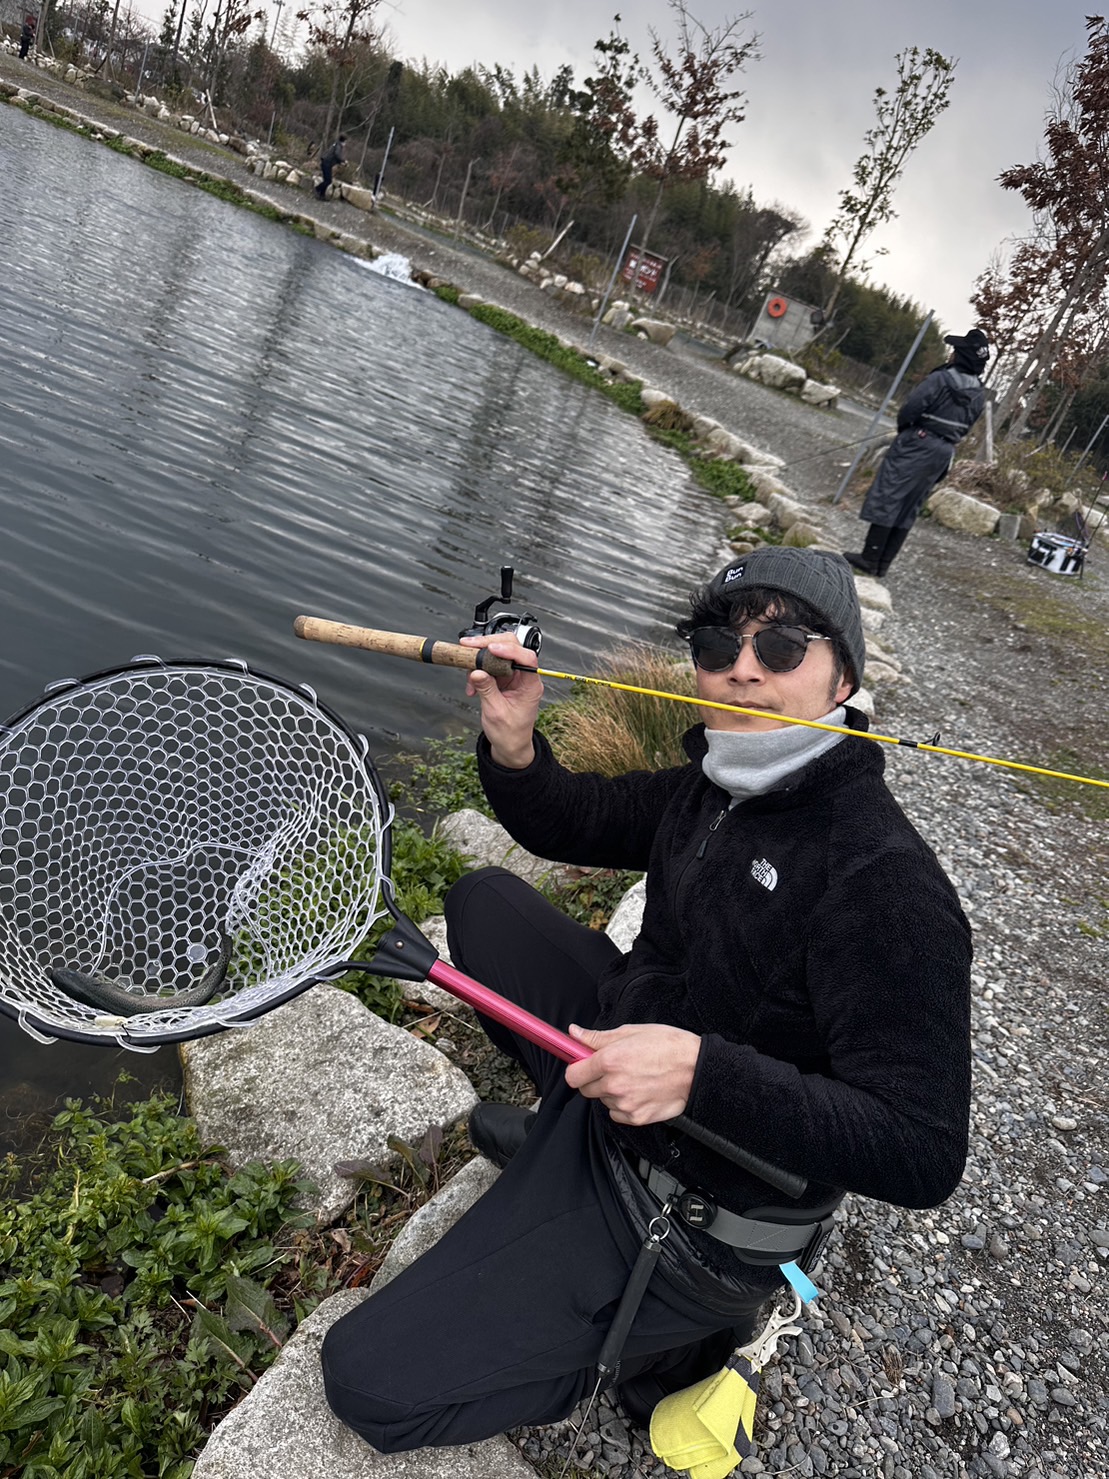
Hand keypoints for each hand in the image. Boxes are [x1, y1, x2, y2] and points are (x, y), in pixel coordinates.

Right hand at [459, 633, 542, 768]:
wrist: (510, 745)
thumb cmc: (510, 733)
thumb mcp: (495, 712)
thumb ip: (487, 689)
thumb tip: (476, 671)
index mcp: (531, 684)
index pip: (526, 657)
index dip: (509, 650)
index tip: (490, 648)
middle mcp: (523, 677)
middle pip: (511, 648)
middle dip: (489, 645)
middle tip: (469, 646)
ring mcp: (512, 677)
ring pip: (497, 654)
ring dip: (479, 660)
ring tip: (468, 674)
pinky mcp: (502, 679)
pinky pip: (489, 666)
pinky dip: (477, 671)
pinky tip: (471, 686)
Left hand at [564, 1023, 700, 1125]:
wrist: (696, 1069)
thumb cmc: (669, 1046)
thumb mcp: (632, 1031)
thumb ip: (598, 1037)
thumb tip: (575, 1033)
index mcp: (610, 1060)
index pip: (573, 1074)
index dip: (576, 1068)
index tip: (582, 1064)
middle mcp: (614, 1084)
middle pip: (585, 1089)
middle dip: (594, 1079)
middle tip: (612, 1068)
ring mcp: (625, 1104)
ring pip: (603, 1101)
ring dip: (611, 1091)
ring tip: (632, 1077)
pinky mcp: (636, 1118)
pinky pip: (617, 1113)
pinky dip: (623, 1105)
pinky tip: (638, 1091)